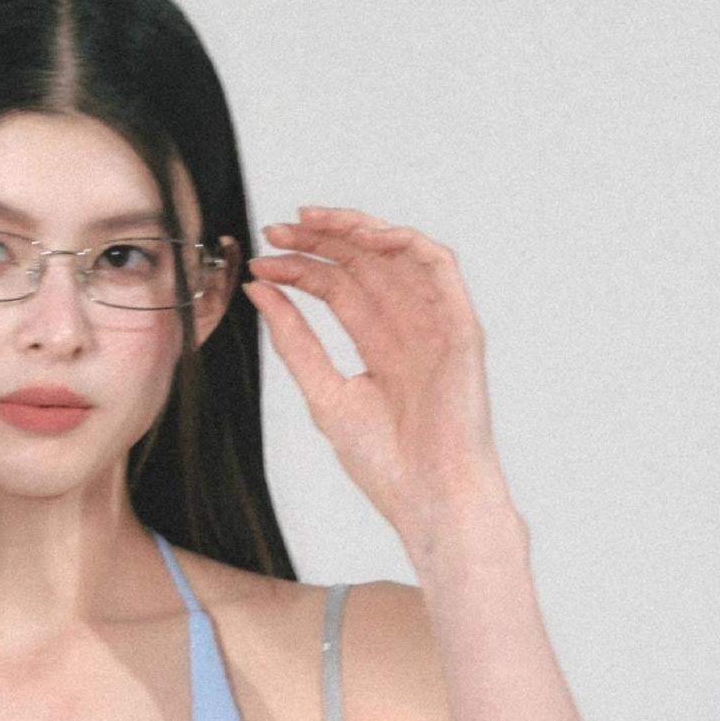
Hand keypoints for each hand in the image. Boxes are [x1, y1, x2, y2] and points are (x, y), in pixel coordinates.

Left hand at [244, 205, 511, 554]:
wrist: (429, 499)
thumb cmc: (386, 463)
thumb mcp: (324, 394)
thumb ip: (294, 341)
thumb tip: (259, 291)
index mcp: (377, 344)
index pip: (336, 287)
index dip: (300, 267)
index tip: (260, 261)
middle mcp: (406, 326)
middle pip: (362, 263)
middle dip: (319, 239)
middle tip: (276, 229)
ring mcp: (434, 322)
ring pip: (396, 253)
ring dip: (355, 230)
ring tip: (311, 221)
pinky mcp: (459, 325)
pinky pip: (438, 266)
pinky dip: (403, 242)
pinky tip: (366, 236)